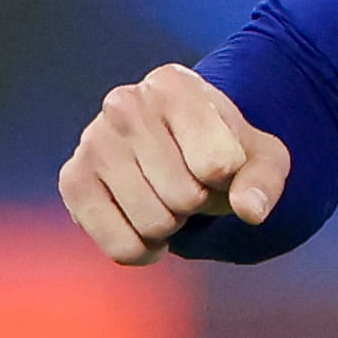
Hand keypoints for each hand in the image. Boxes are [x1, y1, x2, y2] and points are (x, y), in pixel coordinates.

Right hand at [59, 64, 292, 264]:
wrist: (171, 149)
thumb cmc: (220, 149)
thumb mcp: (259, 157)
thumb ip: (264, 180)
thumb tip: (250, 210)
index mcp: (174, 85)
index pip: (218, 164)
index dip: (229, 179)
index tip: (220, 163)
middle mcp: (125, 104)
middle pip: (184, 197)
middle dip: (198, 203)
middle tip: (190, 182)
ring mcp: (92, 141)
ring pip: (154, 224)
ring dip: (172, 226)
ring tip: (166, 195)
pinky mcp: (72, 181)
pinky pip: (121, 247)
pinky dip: (144, 251)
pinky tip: (144, 222)